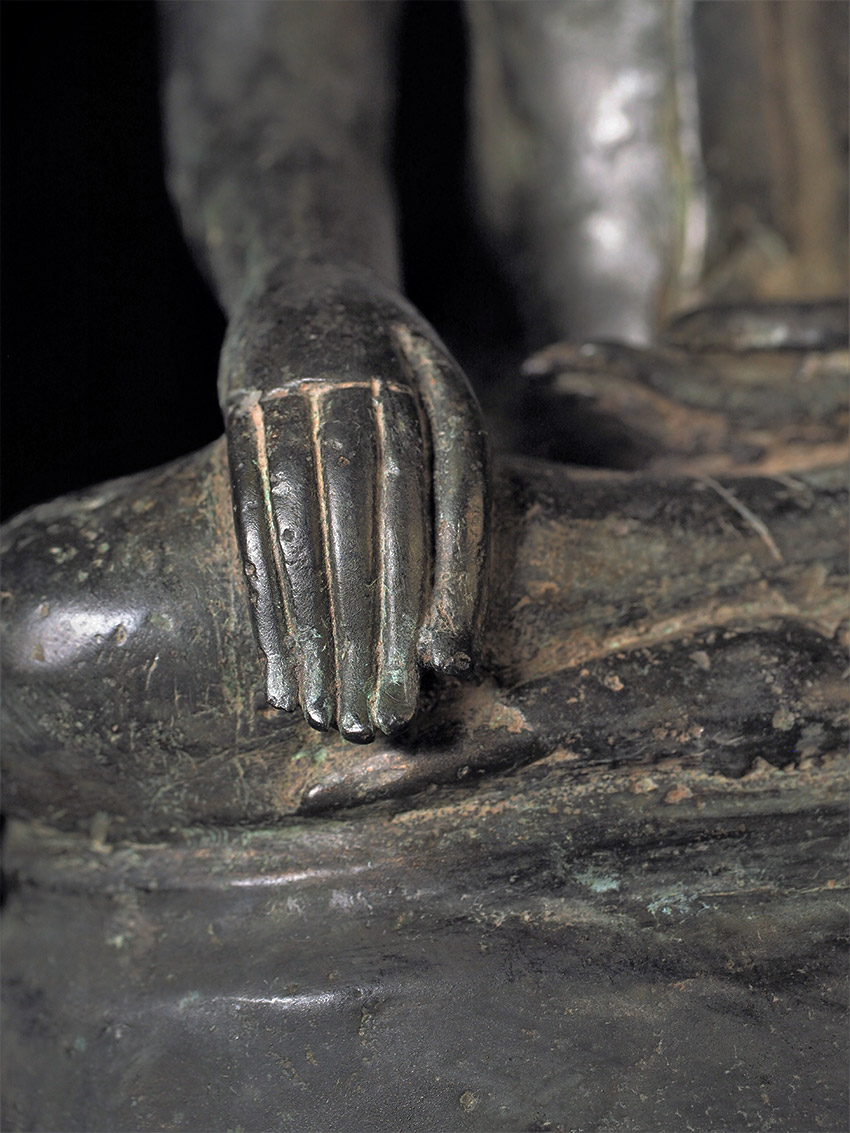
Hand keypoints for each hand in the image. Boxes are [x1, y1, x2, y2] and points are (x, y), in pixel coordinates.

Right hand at [221, 266, 489, 741]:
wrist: (310, 277)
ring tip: (328, 709)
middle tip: (383, 714)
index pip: (443, 501)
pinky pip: (252, 523)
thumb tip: (452, 643)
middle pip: (371, 529)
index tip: (442, 664)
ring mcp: (291, 398)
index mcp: (432, 387)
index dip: (445, 583)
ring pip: (305, 533)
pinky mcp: (240, 414)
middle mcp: (359, 389)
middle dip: (377, 628)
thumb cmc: (399, 370)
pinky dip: (265, 599)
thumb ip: (460, 501)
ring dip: (316, 629)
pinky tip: (277, 665)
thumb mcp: (449, 405)